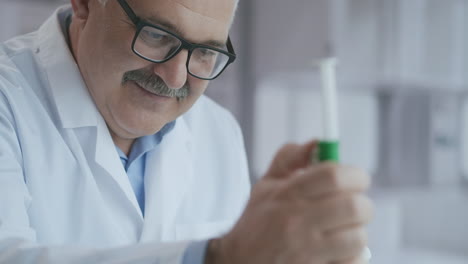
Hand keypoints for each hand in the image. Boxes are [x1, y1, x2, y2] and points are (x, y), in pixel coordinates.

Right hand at [207, 141, 372, 263]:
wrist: (239, 262)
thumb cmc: (258, 222)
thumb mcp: (266, 185)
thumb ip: (289, 158)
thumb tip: (318, 142)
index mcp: (287, 195)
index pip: (334, 176)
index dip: (355, 175)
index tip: (356, 179)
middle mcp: (296, 222)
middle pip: (354, 206)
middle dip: (361, 204)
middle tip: (352, 206)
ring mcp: (306, 252)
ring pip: (358, 236)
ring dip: (355, 232)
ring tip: (341, 231)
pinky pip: (353, 262)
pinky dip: (351, 257)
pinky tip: (336, 253)